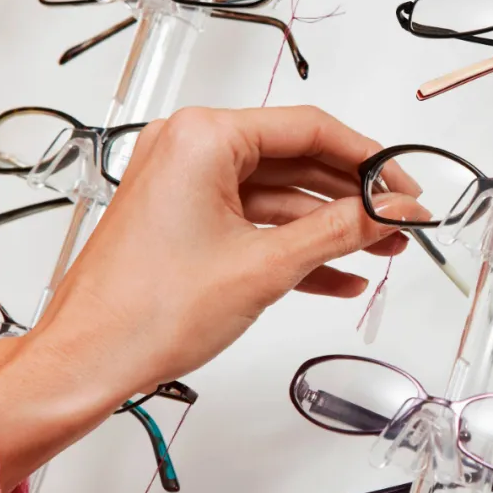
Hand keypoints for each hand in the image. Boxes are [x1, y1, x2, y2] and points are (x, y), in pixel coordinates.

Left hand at [0, 106, 424, 491]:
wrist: (88, 363)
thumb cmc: (147, 311)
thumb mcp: (265, 266)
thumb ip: (339, 230)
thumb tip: (390, 209)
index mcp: (204, 138)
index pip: (310, 129)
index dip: (369, 159)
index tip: (404, 185)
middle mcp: (193, 151)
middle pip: (298, 161)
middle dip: (354, 198)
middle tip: (399, 220)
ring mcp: (189, 186)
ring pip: (282, 196)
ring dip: (332, 227)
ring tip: (382, 249)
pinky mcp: (189, 221)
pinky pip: (258, 223)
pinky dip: (297, 247)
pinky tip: (341, 275)